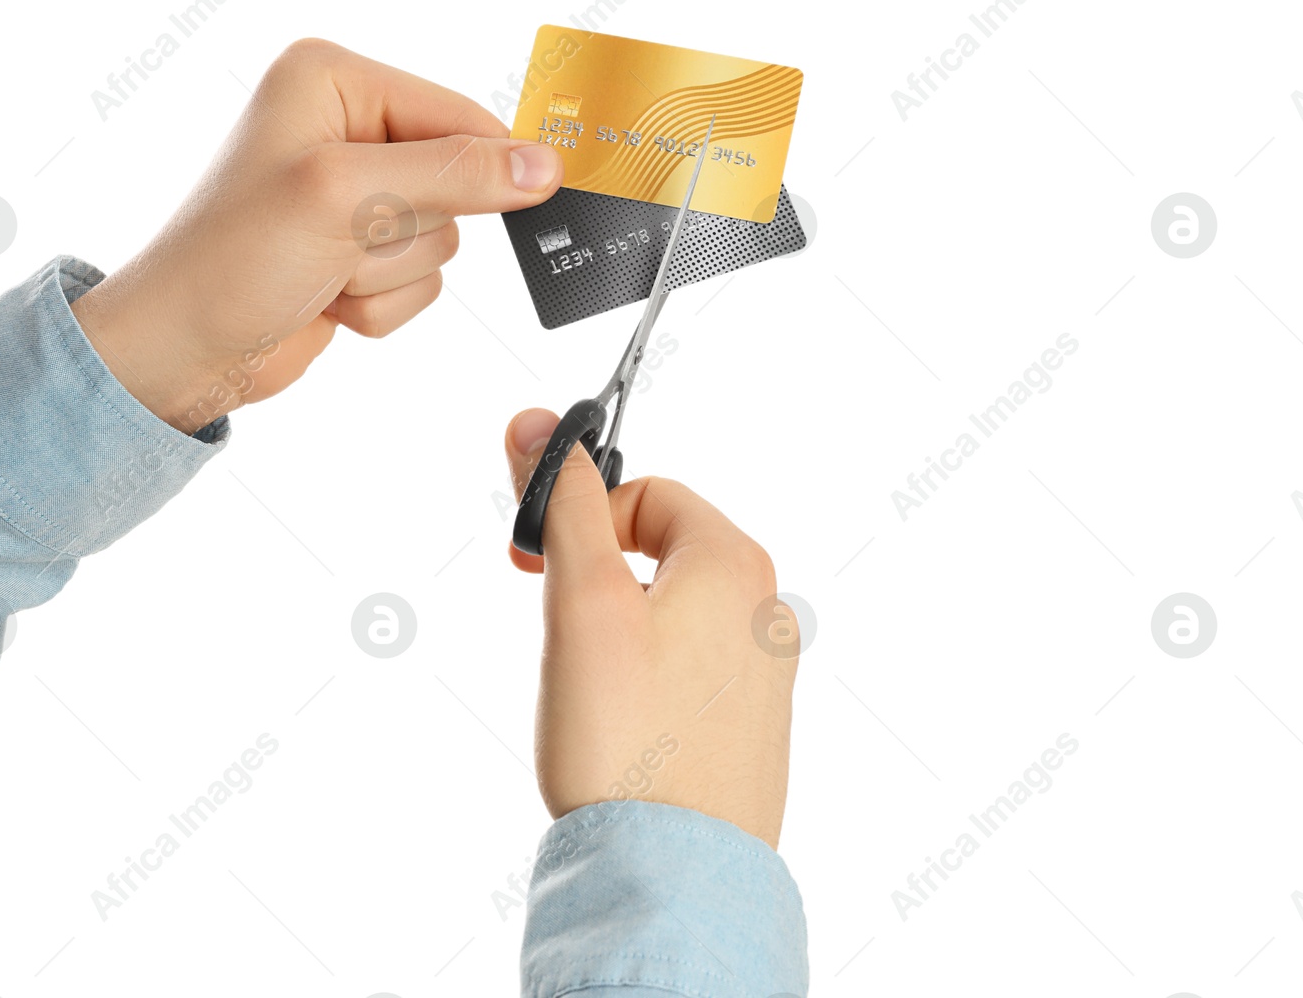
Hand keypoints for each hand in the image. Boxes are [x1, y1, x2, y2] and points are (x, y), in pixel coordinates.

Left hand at [71, 39, 563, 432]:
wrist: (180, 353)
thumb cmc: (230, 260)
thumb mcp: (346, 198)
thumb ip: (452, 175)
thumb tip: (542, 166)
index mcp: (332, 80)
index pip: (455, 112)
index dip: (491, 161)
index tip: (537, 193)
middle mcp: (345, 128)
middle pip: (456, 182)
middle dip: (405, 231)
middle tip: (342, 242)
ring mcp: (353, 196)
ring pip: (442, 240)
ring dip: (389, 274)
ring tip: (325, 273)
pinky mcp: (358, 252)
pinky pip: (421, 281)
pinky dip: (382, 303)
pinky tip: (327, 299)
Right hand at [503, 407, 798, 847]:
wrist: (672, 877)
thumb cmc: (627, 742)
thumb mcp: (581, 603)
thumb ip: (564, 506)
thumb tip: (535, 425)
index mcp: (735, 567)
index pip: (648, 496)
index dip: (584, 518)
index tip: (536, 562)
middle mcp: (766, 613)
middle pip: (661, 553)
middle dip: (597, 581)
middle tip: (561, 635)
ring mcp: (766, 676)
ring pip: (671, 616)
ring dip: (618, 634)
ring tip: (590, 694)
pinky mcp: (754, 730)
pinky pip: (689, 673)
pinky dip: (645, 683)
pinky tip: (622, 732)